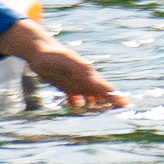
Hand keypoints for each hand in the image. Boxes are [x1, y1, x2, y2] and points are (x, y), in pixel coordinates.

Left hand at [8, 19, 122, 111]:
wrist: (38, 51)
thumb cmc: (53, 55)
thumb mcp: (67, 61)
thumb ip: (79, 69)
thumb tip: (92, 76)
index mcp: (86, 74)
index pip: (103, 87)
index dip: (114, 96)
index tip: (125, 104)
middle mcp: (83, 79)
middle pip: (100, 92)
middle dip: (110, 101)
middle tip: (123, 108)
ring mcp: (75, 83)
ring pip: (89, 96)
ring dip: (95, 104)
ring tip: (102, 112)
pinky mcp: (65, 86)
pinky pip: (74, 98)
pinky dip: (76, 104)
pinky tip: (76, 108)